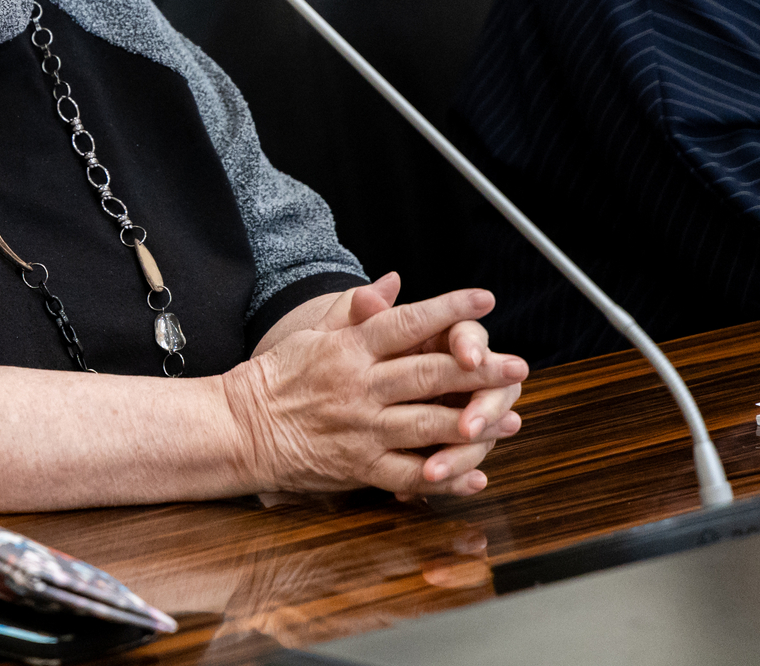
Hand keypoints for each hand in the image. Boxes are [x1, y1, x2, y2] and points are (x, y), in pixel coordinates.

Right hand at [224, 282, 526, 498]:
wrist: (241, 428)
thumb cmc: (278, 377)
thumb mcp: (312, 333)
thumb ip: (357, 310)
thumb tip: (394, 282)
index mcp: (349, 348)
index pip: (407, 322)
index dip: (449, 309)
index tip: (485, 299)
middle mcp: (359, 386)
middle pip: (428, 374)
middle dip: (479, 370)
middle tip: (518, 366)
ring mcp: (361, 429)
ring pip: (427, 425)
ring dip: (474, 424)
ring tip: (512, 419)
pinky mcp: (358, 467)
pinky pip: (409, 474)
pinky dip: (445, 477)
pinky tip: (475, 475)